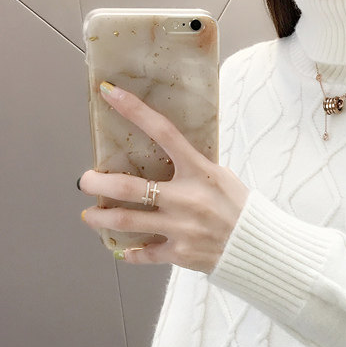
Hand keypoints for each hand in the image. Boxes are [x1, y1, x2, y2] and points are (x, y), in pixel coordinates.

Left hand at [78, 81, 248, 273]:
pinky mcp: (179, 253)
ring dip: (101, 217)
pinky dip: (131, 253)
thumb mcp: (223, 178)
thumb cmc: (242, 210)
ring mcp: (180, 227)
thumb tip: (169, 155)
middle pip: (127, 186)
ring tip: (90, 215)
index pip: (163, 133)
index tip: (109, 92)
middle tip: (86, 180)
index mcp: (199, 172)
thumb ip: (195, 168)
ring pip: (127, 220)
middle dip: (97, 182)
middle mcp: (185, 198)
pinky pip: (146, 254)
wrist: (259, 248)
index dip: (134, 110)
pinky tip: (122, 250)